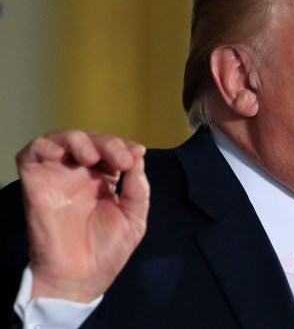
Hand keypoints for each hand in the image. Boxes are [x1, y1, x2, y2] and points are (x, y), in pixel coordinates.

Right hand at [16, 130, 149, 302]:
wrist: (81, 278)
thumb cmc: (107, 251)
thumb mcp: (134, 218)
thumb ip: (138, 189)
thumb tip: (138, 157)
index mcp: (103, 181)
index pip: (111, 150)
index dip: (123, 146)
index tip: (136, 154)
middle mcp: (80, 175)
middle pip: (90, 141)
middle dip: (108, 143)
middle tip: (121, 158)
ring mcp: (58, 177)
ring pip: (61, 139)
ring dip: (78, 139)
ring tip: (91, 157)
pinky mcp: (36, 184)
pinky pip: (32, 153)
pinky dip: (44, 146)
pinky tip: (60, 154)